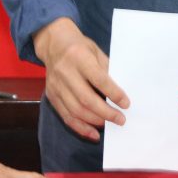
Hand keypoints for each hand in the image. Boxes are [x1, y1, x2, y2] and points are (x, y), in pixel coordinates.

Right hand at [33, 18, 128, 140]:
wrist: (53, 43)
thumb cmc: (79, 47)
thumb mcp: (96, 51)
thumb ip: (106, 70)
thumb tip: (120, 93)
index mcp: (78, 57)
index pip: (98, 79)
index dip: (113, 93)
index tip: (126, 103)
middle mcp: (65, 72)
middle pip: (86, 99)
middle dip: (105, 113)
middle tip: (121, 119)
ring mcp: (56, 85)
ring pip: (75, 110)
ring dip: (95, 121)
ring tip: (110, 125)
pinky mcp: (51, 95)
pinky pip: (66, 116)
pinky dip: (80, 128)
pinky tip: (93, 133)